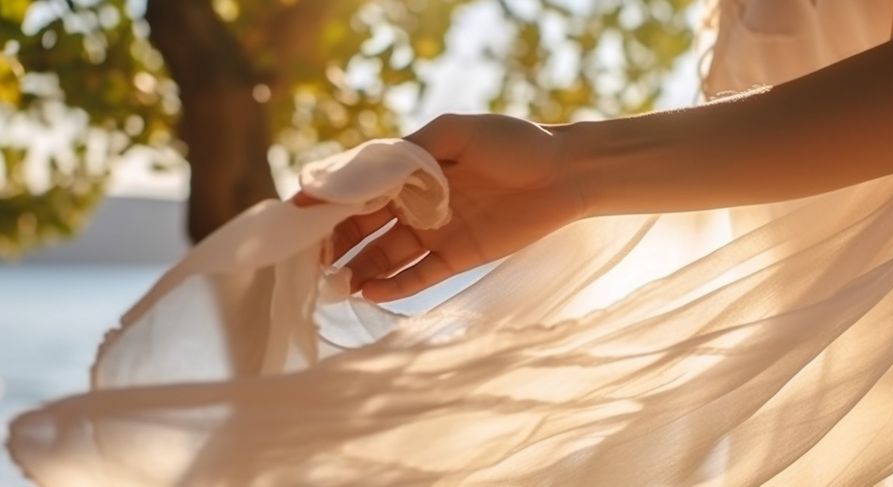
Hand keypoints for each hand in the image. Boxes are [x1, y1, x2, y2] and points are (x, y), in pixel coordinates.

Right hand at [294, 114, 585, 301]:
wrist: (565, 172)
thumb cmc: (512, 142)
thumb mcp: (454, 132)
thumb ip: (407, 151)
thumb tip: (358, 172)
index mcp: (408, 170)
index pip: (356, 189)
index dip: (325, 202)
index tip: (294, 217)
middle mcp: (414, 202)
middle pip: (361, 226)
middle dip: (333, 243)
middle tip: (310, 262)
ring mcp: (433, 231)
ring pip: (383, 256)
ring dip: (358, 270)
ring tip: (336, 285)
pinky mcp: (457, 257)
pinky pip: (418, 277)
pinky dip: (394, 287)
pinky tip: (372, 293)